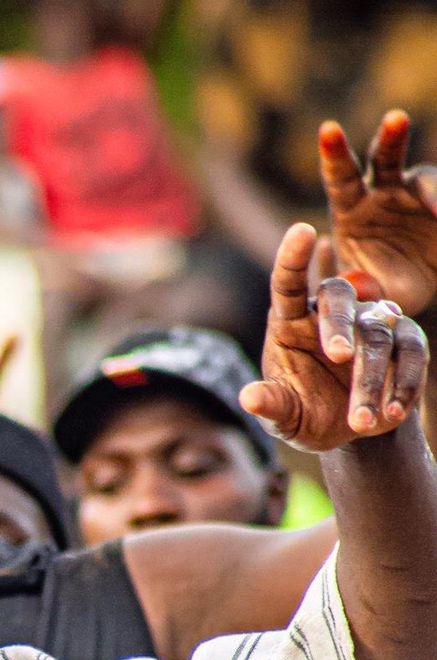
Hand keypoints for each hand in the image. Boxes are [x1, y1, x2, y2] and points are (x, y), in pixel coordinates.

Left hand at [243, 223, 428, 452]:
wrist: (347, 429)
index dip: (293, 257)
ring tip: (361, 420)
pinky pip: (410, 354)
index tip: (302, 230)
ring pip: (377, 333)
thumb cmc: (304, 411)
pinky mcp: (404, 342)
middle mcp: (332, 312)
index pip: (288, 282)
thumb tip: (248, 398)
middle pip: (338, 296)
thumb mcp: (283, 415)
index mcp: (291, 319)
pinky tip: (392, 413)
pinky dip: (403, 384)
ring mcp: (371, 322)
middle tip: (338, 355)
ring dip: (371, 378)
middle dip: (339, 324)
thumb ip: (269, 405)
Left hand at [320, 111, 436, 321]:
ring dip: (435, 188)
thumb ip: (362, 289)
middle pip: (383, 158)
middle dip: (390, 137)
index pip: (339, 176)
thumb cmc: (383, 287)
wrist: (418, 288)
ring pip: (425, 178)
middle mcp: (381, 192)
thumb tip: (356, 287)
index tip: (328, 128)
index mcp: (350, 207)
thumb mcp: (370, 293)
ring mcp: (415, 192)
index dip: (333, 153)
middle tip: (396, 118)